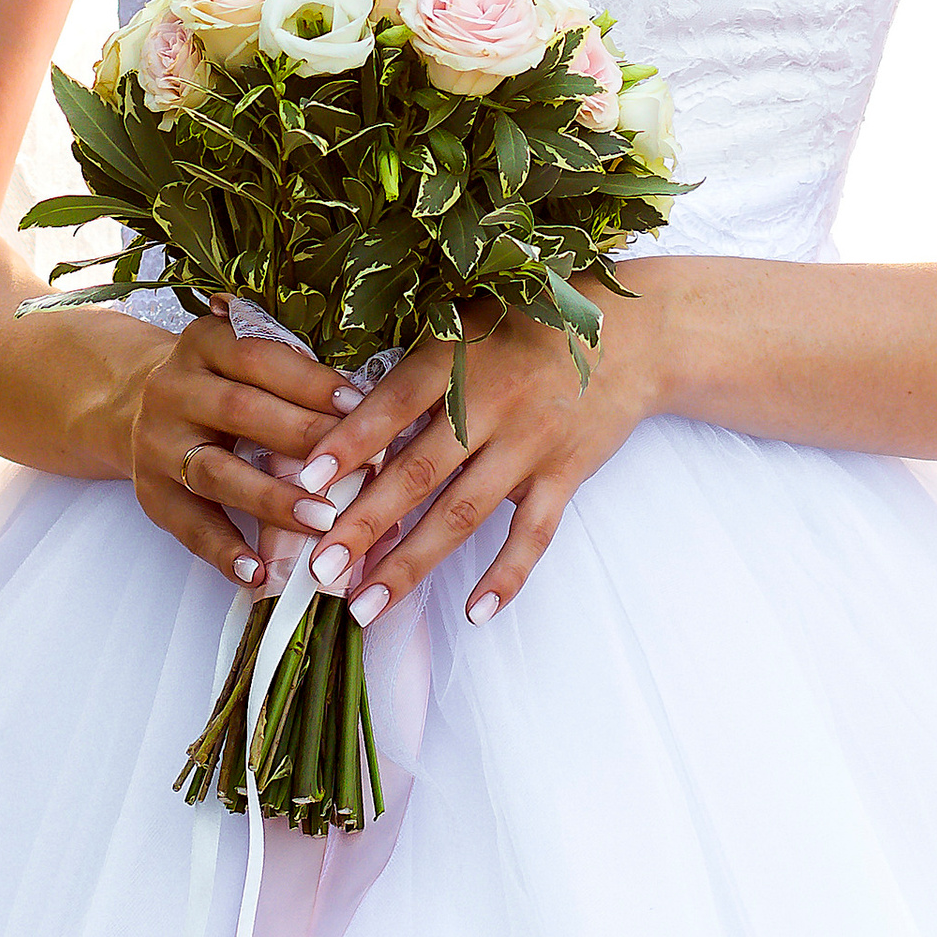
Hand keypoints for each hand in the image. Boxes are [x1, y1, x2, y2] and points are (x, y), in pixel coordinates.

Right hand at [123, 305, 352, 590]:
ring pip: (217, 473)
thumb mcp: (242, 361)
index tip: (363, 407)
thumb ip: (292, 374)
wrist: (131, 403)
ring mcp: (158, 444)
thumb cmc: (219, 383)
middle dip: (305, 438)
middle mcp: (174, 390)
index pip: (260, 357)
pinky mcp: (151, 495)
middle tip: (365, 464)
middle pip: (240, 412)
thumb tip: (371, 408)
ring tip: (324, 521)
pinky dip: (225, 552)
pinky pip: (190, 527)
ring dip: (273, 499)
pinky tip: (259, 572)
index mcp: (205, 344)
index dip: (312, 383)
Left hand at [292, 283, 670, 629]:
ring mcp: (529, 444)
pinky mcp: (565, 473)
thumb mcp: (465, 325)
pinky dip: (505, 575)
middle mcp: (489, 403)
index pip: (391, 406)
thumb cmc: (529, 325)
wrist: (633, 336)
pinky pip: (533, 534)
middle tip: (319, 570)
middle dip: (363, 525)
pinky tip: (475, 611)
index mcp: (454, 359)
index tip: (304, 483)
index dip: (348, 444)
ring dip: (412, 564)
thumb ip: (414, 374)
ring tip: (368, 605)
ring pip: (462, 513)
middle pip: (418, 472)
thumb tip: (345, 428)